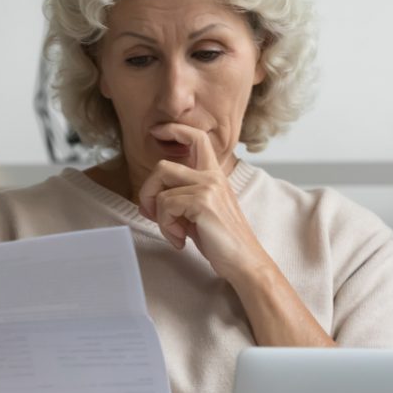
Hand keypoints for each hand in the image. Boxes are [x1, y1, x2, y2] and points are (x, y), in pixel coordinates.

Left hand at [136, 123, 269, 281]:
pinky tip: (181, 240)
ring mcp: (209, 187)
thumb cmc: (222, 242)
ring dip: (160, 217)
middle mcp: (212, 176)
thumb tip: (147, 203)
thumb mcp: (197, 216)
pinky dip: (167, 227)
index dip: (174, 130)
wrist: (245, 262)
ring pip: (161, 190)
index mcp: (214, 175)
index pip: (196, 138)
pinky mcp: (203, 202)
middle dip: (148, 192)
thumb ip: (176, 203)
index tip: (158, 130)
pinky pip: (166, 206)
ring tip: (175, 233)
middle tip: (153, 215)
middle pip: (163, 166)